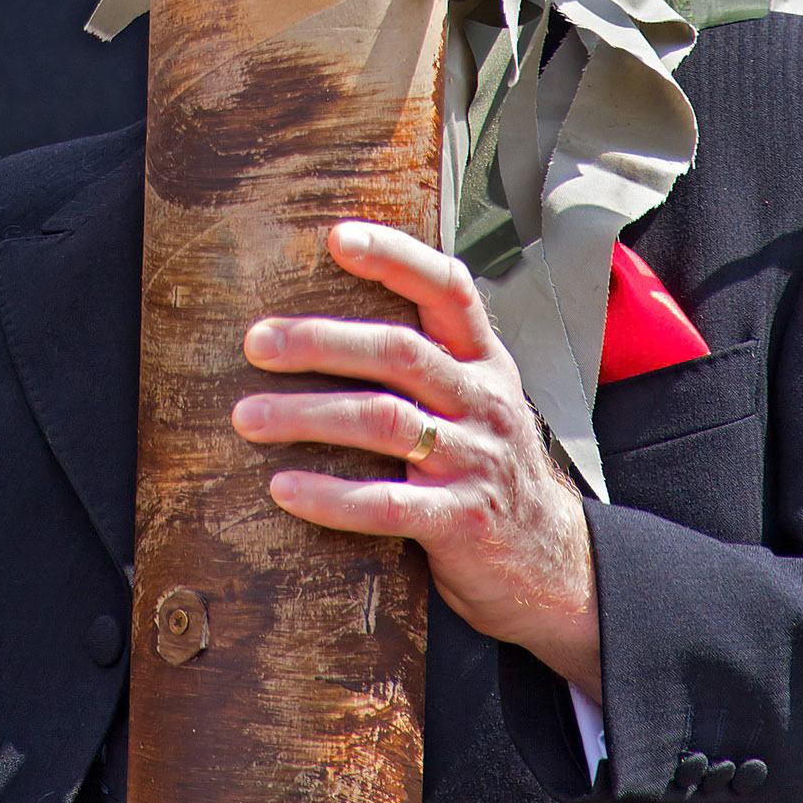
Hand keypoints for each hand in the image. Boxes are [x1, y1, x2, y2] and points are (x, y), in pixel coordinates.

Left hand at [231, 221, 601, 701]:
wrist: (554, 565)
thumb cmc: (486, 468)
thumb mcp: (472, 400)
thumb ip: (421, 362)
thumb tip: (316, 322)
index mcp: (483, 361)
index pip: (447, 288)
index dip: (396, 257)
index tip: (338, 237)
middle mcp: (484, 401)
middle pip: (399, 352)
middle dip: (320, 342)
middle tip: (255, 343)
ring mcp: (476, 461)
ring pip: (384, 421)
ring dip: (307, 415)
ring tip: (248, 417)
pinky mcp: (462, 522)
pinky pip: (388, 503)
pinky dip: (330, 496)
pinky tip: (283, 488)